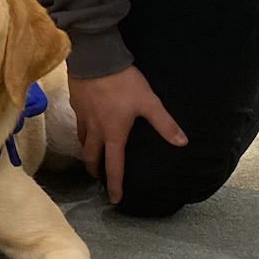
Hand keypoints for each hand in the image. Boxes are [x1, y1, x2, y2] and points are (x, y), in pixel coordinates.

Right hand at [70, 66, 185, 205]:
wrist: (96, 59)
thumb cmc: (123, 83)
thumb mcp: (149, 102)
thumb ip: (164, 123)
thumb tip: (182, 143)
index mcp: (114, 134)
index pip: (114, 166)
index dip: (115, 184)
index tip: (114, 200)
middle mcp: (96, 130)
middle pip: (92, 157)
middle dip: (95, 170)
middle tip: (99, 177)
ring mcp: (83, 117)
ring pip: (82, 142)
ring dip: (88, 152)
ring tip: (92, 154)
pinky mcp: (75, 103)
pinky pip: (78, 124)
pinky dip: (83, 131)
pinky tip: (87, 125)